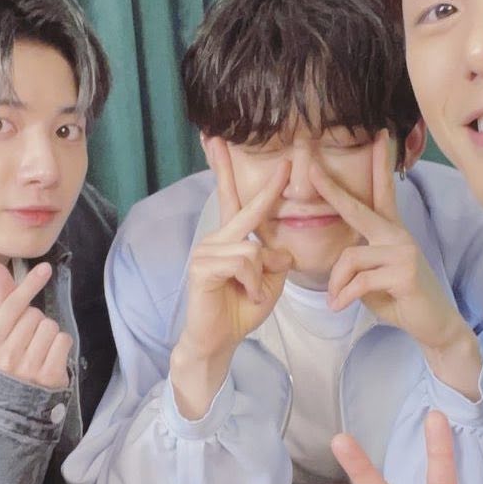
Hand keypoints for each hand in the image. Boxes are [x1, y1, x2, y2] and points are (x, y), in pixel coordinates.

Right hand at [0, 262, 73, 389]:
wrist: (12, 406)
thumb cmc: (7, 363)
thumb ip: (2, 300)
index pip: (12, 306)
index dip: (29, 285)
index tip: (44, 269)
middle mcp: (6, 356)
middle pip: (35, 315)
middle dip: (36, 322)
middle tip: (29, 340)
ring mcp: (28, 368)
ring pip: (50, 326)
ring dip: (49, 334)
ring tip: (40, 350)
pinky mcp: (48, 376)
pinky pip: (63, 341)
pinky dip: (61, 345)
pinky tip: (51, 357)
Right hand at [170, 140, 292, 417]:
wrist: (217, 340)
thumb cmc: (241, 309)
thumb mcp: (269, 281)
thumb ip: (275, 260)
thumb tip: (280, 248)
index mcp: (231, 238)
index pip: (236, 199)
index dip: (238, 172)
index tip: (226, 142)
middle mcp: (216, 238)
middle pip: (241, 205)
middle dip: (264, 186)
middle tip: (277, 155)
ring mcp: (206, 251)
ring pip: (253, 249)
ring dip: (262, 277)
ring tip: (252, 293)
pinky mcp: (202, 268)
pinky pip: (244, 263)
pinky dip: (253, 284)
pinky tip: (245, 296)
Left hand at [315, 132, 481, 397]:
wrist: (432, 324)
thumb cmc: (400, 299)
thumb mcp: (372, 278)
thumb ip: (356, 263)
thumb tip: (335, 264)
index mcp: (391, 232)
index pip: (382, 193)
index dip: (378, 165)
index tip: (377, 137)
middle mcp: (398, 235)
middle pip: (358, 209)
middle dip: (332, 189)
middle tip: (310, 167)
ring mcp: (403, 251)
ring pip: (349, 258)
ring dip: (337, 284)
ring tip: (338, 300)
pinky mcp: (404, 272)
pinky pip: (359, 280)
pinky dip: (344, 296)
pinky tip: (341, 307)